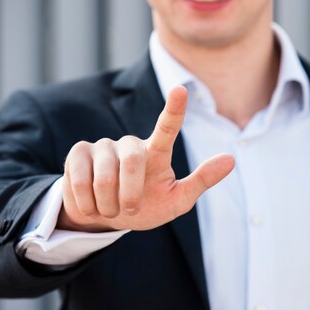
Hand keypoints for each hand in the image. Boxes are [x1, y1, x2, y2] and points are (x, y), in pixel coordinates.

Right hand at [59, 86, 234, 231]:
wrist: (106, 219)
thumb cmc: (146, 207)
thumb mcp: (177, 200)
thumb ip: (202, 180)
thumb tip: (231, 159)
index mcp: (157, 152)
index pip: (167, 127)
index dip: (174, 109)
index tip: (180, 89)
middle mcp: (130, 143)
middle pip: (133, 160)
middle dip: (131, 193)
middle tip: (130, 210)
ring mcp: (102, 146)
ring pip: (104, 175)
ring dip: (108, 203)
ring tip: (110, 210)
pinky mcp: (78, 153)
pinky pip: (80, 180)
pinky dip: (87, 202)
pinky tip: (90, 205)